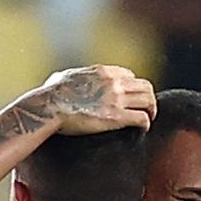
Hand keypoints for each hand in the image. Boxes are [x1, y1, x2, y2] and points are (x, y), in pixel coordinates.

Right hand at [32, 65, 154, 134]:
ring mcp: (116, 99)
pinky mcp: (116, 117)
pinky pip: (142, 118)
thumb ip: (71, 76)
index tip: (131, 97)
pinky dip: (146, 123)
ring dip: (151, 110)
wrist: (49, 108)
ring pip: (148, 100)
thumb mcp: (63, 77)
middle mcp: (113, 82)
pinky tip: (143, 129)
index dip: (132, 87)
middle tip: (147, 109)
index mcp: (102, 71)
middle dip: (148, 97)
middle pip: (144, 86)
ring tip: (149, 119)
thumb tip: (63, 80)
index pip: (129, 75)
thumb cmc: (50, 94)